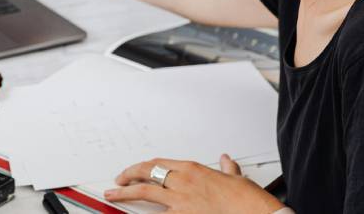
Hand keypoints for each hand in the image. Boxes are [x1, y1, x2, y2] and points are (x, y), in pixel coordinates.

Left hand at [104, 155, 284, 213]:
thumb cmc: (249, 202)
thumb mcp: (237, 180)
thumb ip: (227, 170)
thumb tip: (226, 161)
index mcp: (194, 169)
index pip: (160, 163)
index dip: (144, 166)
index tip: (136, 170)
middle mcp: (184, 181)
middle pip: (146, 173)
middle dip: (128, 176)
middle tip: (118, 181)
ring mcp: (181, 200)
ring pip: (145, 192)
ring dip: (126, 193)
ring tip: (114, 195)